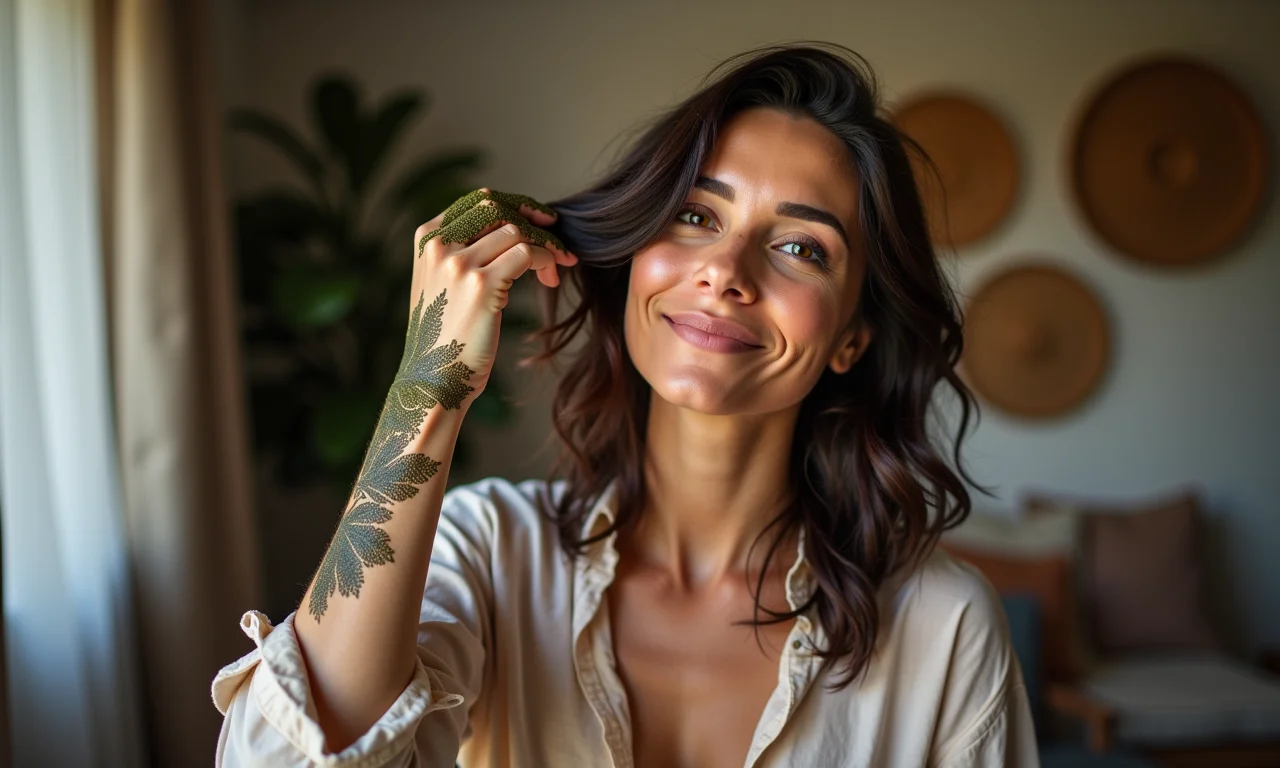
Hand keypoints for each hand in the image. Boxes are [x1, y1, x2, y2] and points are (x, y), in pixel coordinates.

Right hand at [401, 187, 578, 410]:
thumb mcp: (443, 284)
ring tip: (552, 272)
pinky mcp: (481, 285)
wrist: (433, 380)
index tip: (541, 220)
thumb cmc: (445, 337)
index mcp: (427, 238)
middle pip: (498, 207)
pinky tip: (550, 278)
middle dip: (533, 220)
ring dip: (545, 246)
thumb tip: (512, 229)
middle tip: (556, 242)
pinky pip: (527, 253)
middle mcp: (439, 244)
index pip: (479, 200)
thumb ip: (463, 252)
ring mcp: (458, 263)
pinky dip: (546, 260)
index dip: (517, 205)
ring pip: (516, 231)